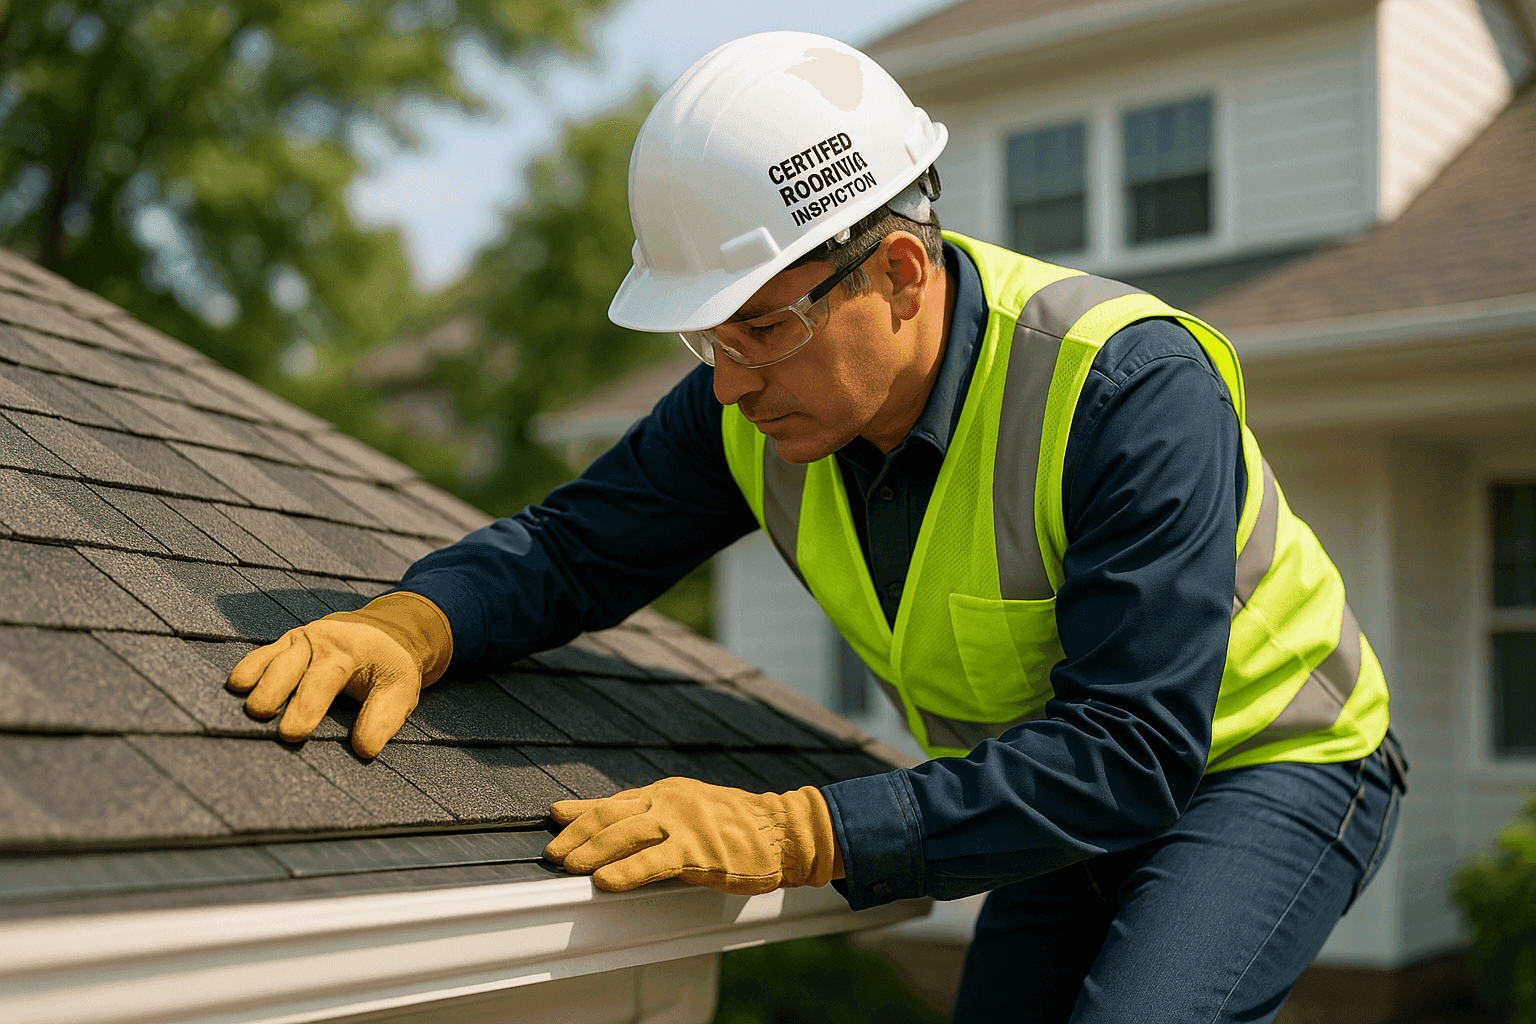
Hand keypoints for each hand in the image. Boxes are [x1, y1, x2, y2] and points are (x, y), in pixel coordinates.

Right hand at [227, 592, 452, 757]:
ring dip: (254, 678)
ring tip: (243, 703)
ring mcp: (296, 641)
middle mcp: (317, 641)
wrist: (381, 630)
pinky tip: (234, 686)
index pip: (322, 680)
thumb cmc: (389, 665)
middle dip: (273, 690)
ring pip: (269, 658)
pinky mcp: (282, 646)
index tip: (292, 734)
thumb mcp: (400, 689)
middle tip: (259, 715)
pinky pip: (260, 655)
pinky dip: (247, 669)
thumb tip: (363, 750)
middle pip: (288, 666)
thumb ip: (383, 719)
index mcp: (347, 651)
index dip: (307, 706)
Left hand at [544, 776, 842, 894]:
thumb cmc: (737, 824)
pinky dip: (626, 871)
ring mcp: (682, 825)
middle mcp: (668, 803)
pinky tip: (605, 882)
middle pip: (610, 816)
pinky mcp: (698, 851)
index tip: (554, 817)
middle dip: (576, 835)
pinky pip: (653, 861)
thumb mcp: (690, 807)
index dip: (581, 811)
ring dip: (591, 851)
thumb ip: (654, 814)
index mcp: (666, 793)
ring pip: (624, 835)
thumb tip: (618, 822)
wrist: (783, 831)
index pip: (613, 801)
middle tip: (552, 852)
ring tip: (566, 865)